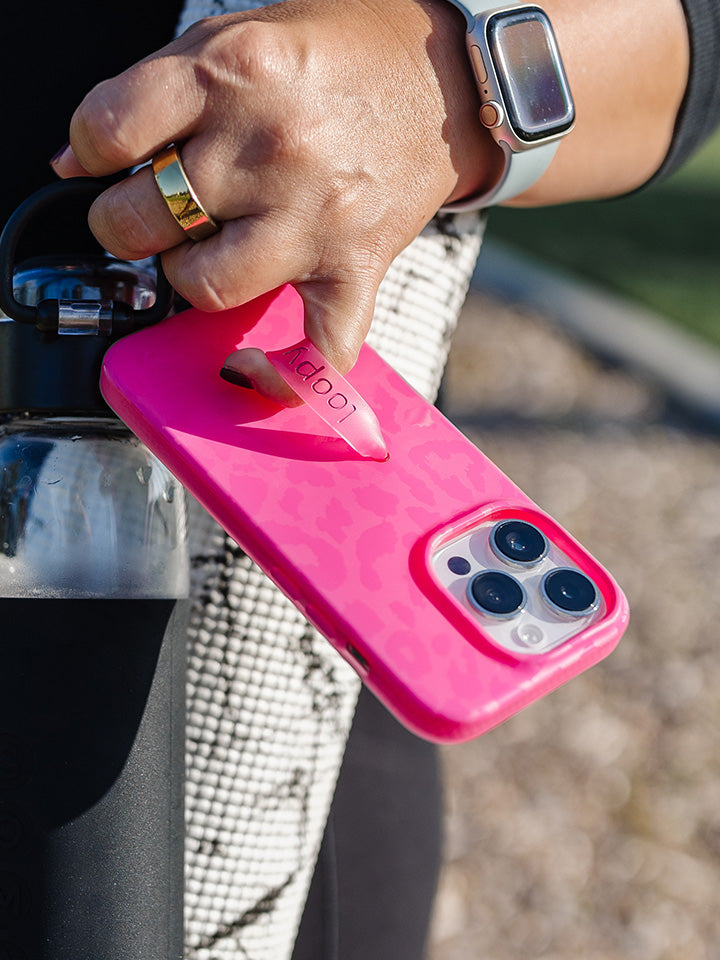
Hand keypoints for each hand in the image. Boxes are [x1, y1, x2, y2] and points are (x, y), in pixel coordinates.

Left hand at [51, 0, 498, 402]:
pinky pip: (315, 351)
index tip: (104, 162)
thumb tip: (81, 160)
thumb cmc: (344, 53)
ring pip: (204, 286)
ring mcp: (316, 218)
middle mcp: (274, 148)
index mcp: (234, 73)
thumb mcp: (239, 35)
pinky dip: (283, 376)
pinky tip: (257, 367)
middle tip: (144, 215)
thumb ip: (160, 91)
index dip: (91, 153)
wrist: (445, 82)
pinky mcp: (355, 268)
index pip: (110, 132)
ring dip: (183, 279)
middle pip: (146, 217)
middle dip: (126, 223)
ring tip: (198, 257)